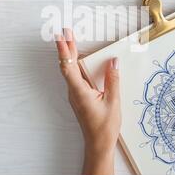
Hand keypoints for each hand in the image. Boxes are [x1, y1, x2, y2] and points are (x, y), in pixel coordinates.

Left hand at [55, 29, 120, 174]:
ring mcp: (76, 94)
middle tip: (65, 30)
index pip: (68, 66)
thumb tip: (113, 61)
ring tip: (69, 39)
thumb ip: (113, 80)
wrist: (98, 145)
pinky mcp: (80, 97)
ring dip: (70, 54)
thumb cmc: (104, 127)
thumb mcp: (113, 102)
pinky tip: (79, 59)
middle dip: (66, 46)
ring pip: (70, 70)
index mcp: (80, 91)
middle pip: (67, 65)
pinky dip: (75, 64)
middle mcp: (74, 91)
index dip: (64, 50)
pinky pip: (75, 76)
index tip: (61, 36)